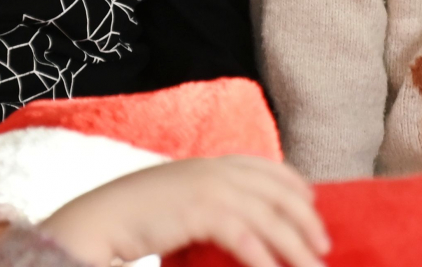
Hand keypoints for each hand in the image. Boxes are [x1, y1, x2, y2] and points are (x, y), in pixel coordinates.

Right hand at [38, 156, 330, 266]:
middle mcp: (216, 170)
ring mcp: (209, 187)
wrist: (98, 220)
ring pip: (269, 217)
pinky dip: (263, 257)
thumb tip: (239, 226)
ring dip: (296, 246)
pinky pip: (244, 235)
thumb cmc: (136, 218)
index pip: (267, 169)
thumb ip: (209, 204)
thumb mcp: (180, 200)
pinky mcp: (200, 211)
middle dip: (305, 220)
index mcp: (211, 163)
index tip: (312, 204)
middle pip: (278, 193)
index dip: (294, 185)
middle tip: (323, 246)